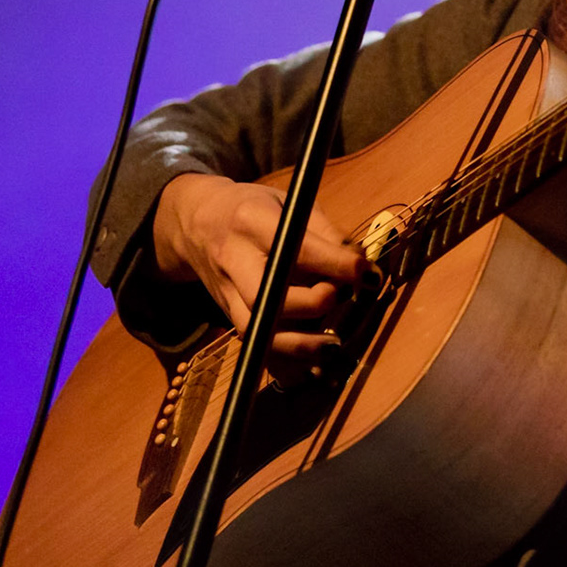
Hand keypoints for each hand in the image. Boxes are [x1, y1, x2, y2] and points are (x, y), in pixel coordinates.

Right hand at [152, 173, 375, 362]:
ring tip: (332, 344)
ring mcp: (227, 292)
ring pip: (256, 329)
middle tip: (340, 297)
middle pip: (268, 294)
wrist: (197, 224)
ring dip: (298, 344)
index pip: (298, 248)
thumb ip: (324, 232)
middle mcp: (235, 260)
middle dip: (312, 303)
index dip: (337, 264)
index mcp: (253, 222)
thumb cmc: (253, 209)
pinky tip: (311, 363)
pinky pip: (253, 345)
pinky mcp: (227, 315)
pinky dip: (283, 360)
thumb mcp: (288, 203)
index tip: (369, 274)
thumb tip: (360, 264)